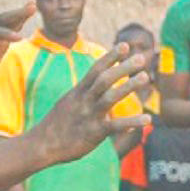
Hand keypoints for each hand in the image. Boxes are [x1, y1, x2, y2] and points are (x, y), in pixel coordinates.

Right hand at [33, 44, 151, 163]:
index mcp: (78, 92)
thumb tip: (95, 84)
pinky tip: (148, 120)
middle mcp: (84, 101)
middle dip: (122, 67)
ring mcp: (89, 116)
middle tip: (141, 58)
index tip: (125, 45)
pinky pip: (115, 126)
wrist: (41, 145)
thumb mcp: (68, 103)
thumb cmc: (57, 125)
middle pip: (104, 79)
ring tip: (145, 77)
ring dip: (128, 86)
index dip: (111, 57)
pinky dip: (132, 122)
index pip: (95, 69)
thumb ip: (83, 93)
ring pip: (110, 97)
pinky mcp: (94, 133)